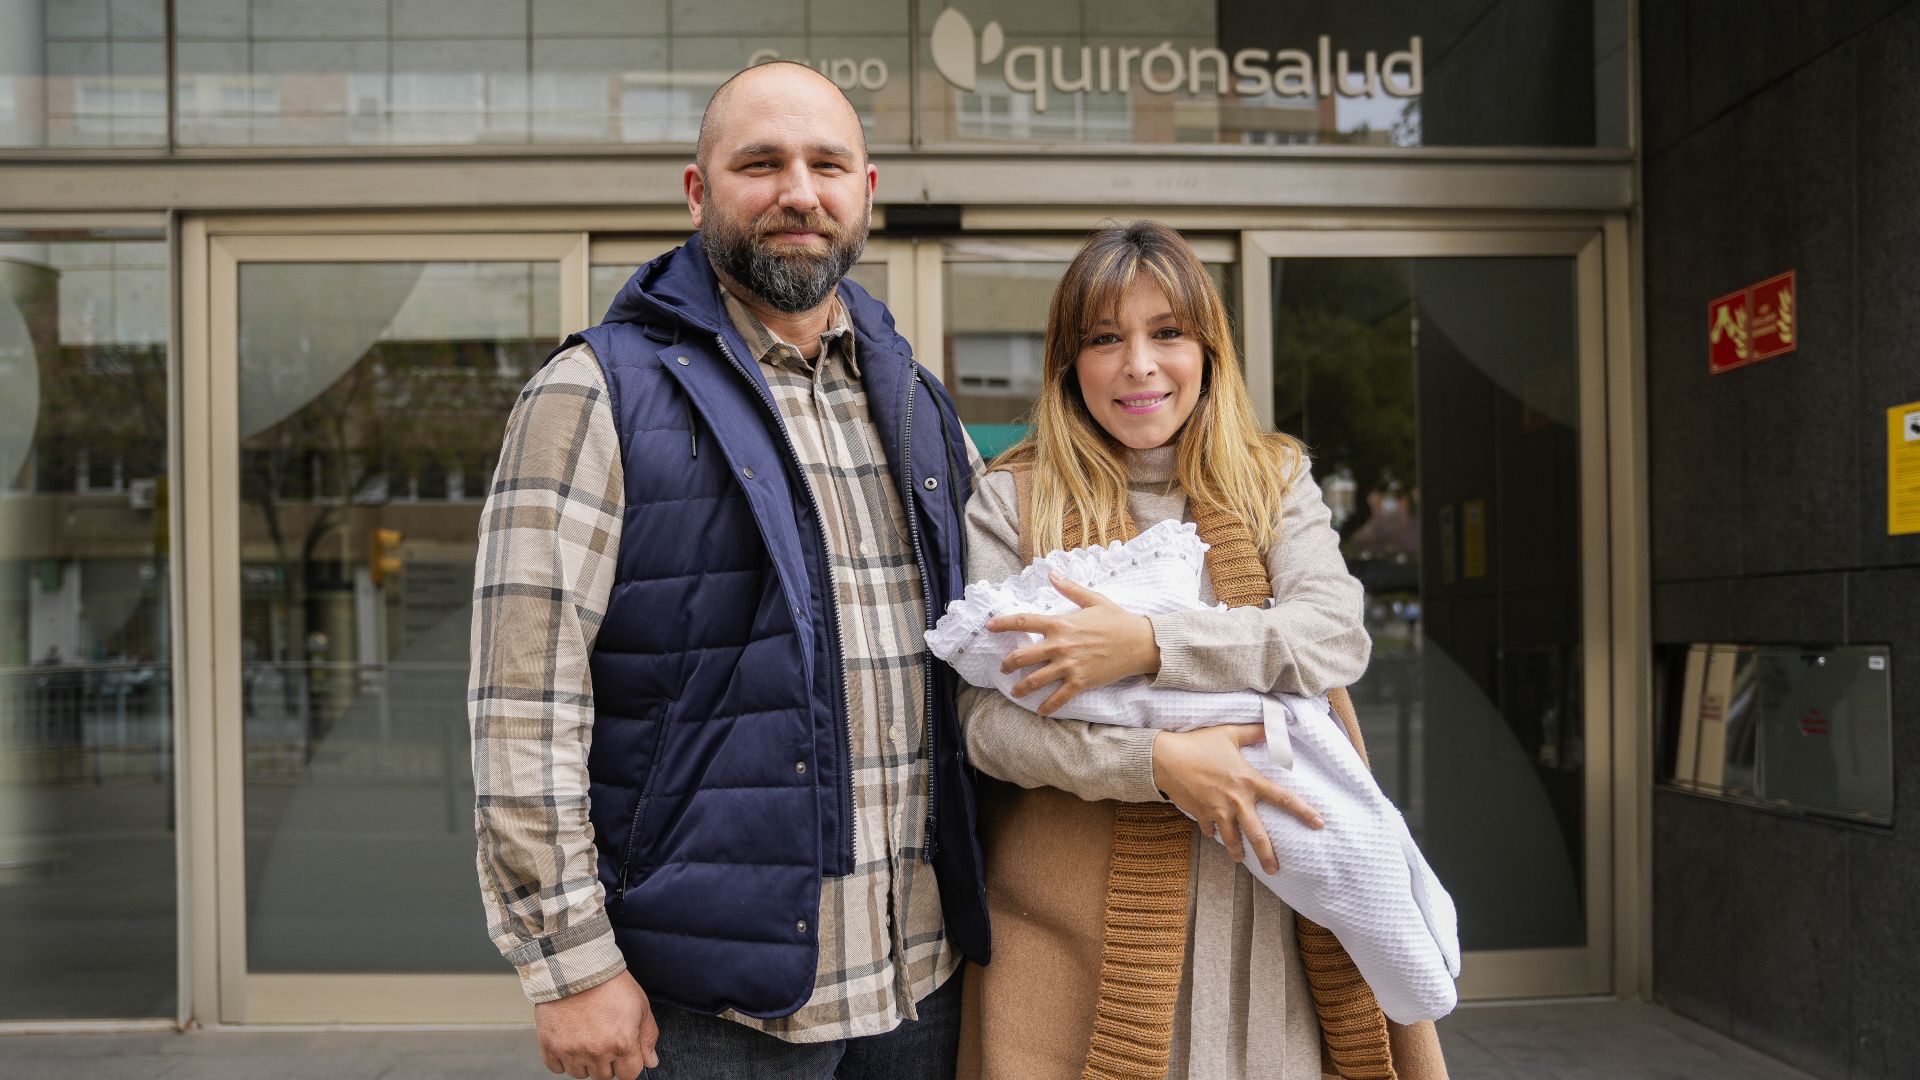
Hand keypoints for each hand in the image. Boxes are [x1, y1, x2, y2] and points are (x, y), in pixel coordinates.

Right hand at [534, 970, 659, 1079]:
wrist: (576, 966)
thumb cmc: (609, 982)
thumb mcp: (640, 1005)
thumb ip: (648, 1036)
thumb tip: (651, 1061)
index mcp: (622, 1043)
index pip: (629, 1075)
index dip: (629, 1063)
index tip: (624, 1051)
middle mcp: (597, 1051)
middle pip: (605, 1076)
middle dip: (607, 1062)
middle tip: (604, 1040)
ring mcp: (571, 1050)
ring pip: (581, 1074)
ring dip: (585, 1062)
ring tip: (586, 1039)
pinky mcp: (550, 1045)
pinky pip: (556, 1068)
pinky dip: (563, 1060)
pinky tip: (570, 1042)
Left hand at [987, 572, 1160, 715]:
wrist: (1139, 642)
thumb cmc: (1117, 619)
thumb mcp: (1093, 599)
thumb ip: (1069, 588)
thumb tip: (1051, 573)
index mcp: (1060, 623)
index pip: (1023, 621)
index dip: (1003, 624)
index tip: (989, 626)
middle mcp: (1059, 645)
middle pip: (1022, 656)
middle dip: (1008, 663)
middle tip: (1003, 667)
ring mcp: (1069, 665)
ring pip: (1035, 680)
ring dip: (1021, 688)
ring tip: (1015, 692)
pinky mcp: (1081, 682)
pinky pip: (1058, 697)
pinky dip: (1047, 707)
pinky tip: (1040, 712)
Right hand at [1151, 725, 1322, 875]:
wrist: (1166, 758)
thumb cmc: (1198, 743)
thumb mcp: (1229, 733)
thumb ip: (1254, 731)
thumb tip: (1272, 725)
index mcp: (1249, 781)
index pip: (1283, 799)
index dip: (1304, 812)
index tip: (1319, 824)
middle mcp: (1237, 801)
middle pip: (1258, 836)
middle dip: (1267, 856)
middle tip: (1275, 870)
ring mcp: (1218, 811)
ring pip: (1232, 840)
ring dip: (1238, 852)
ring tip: (1242, 860)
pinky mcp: (1201, 815)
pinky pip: (1211, 830)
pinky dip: (1214, 833)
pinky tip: (1215, 834)